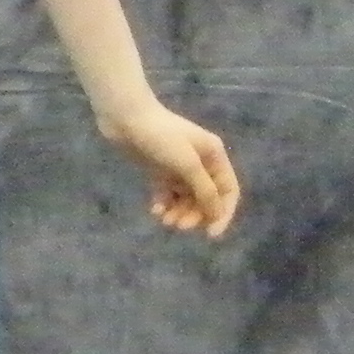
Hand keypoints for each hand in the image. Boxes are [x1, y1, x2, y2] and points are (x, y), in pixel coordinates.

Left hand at [100, 99, 239, 238]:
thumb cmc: (161, 136)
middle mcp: (201, 162)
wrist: (125, 118)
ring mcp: (179, 166)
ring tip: (165, 220)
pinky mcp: (159, 170)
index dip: (222, 213)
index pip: (227, 191)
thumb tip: (217, 213)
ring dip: (179, 211)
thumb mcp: (187, 164)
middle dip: (195, 214)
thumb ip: (204, 189)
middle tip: (179, 225)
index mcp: (214, 156)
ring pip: (186, 198)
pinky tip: (155, 211)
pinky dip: (164, 204)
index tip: (210, 234)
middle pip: (205, 197)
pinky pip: (167, 193)